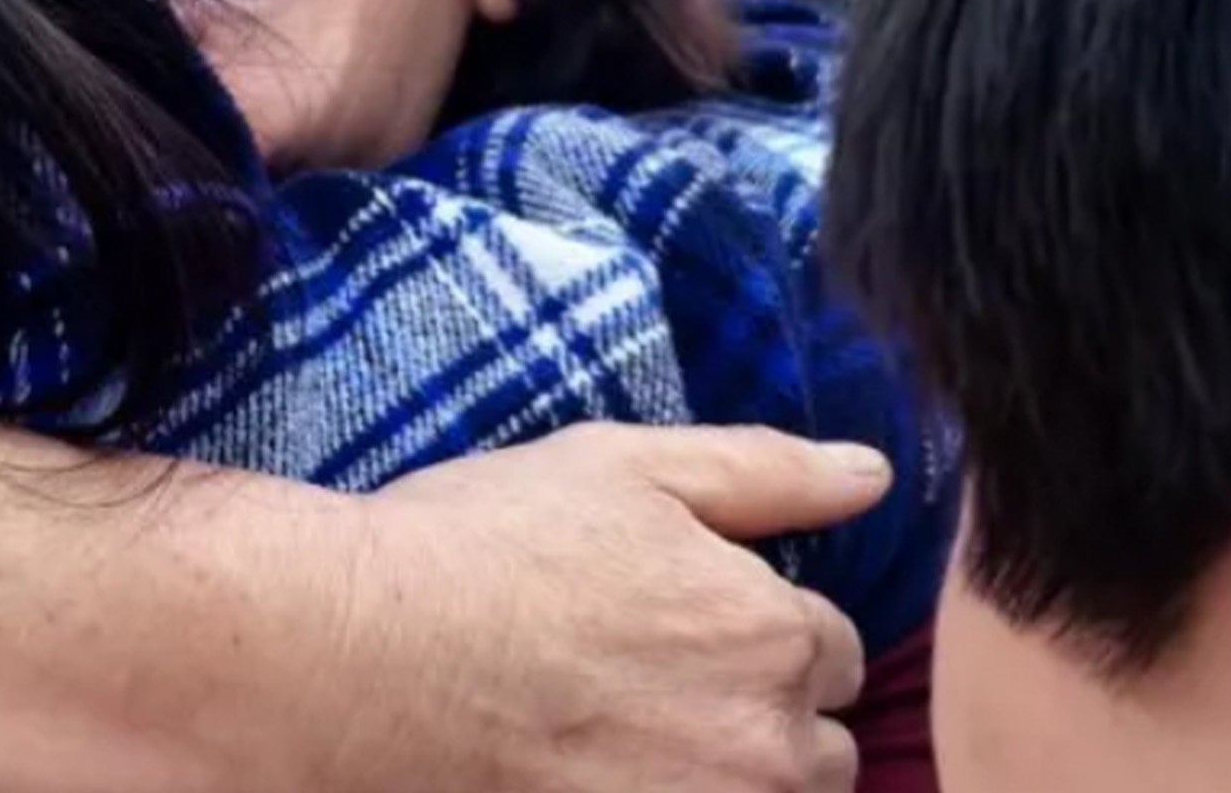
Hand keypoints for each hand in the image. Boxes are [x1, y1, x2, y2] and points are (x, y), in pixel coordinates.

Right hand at [324, 424, 883, 792]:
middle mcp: (766, 749)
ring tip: (617, 740)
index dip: (754, 628)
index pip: (830, 650)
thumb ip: (764, 471)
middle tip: (641, 687)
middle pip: (812, 752)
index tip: (675, 622)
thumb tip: (874, 474)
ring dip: (716, 777)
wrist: (355, 660)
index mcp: (773, 635)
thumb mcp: (621, 468)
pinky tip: (590, 773)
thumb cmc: (479, 550)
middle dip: (752, 720)